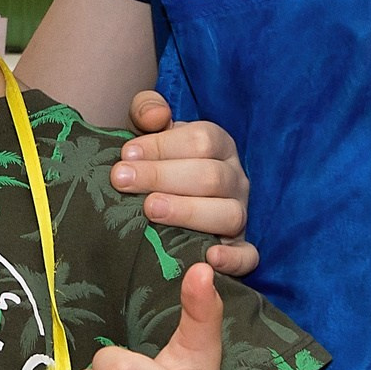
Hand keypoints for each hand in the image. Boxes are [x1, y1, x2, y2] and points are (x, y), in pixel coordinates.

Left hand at [112, 91, 255, 275]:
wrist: (165, 199)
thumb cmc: (157, 162)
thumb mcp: (149, 130)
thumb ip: (147, 110)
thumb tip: (155, 116)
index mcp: (219, 145)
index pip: (201, 139)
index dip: (163, 145)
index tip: (126, 155)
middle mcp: (235, 179)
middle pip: (210, 176)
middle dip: (162, 176)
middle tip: (122, 180)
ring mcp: (240, 214)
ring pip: (229, 214)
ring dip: (188, 212)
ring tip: (150, 209)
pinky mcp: (239, 248)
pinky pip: (248, 256)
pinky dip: (233, 260)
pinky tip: (208, 257)